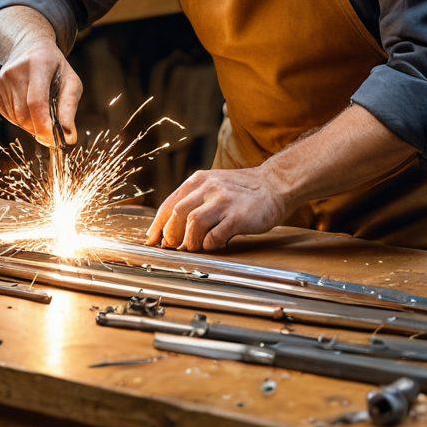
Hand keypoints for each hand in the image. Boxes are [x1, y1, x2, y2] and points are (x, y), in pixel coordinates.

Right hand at [0, 29, 81, 147]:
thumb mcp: (70, 81)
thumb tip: (69, 138)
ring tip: (42, 111)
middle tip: (52, 131)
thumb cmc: (55, 67)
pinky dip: (22, 120)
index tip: (54, 139)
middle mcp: (16, 71)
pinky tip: (30, 107)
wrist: (29, 47)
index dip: (44, 124)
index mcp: (38, 64)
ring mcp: (2, 79)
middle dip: (39, 128)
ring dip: (32, 124)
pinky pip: (9, 115)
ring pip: (16, 118)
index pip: (36, 101)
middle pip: (25, 114)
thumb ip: (69, 108)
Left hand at [145, 167, 288, 251]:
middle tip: (173, 246)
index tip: (152, 240)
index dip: (157, 225)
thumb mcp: (214, 185)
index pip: (169, 204)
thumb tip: (171, 228)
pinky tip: (214, 244)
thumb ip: (194, 200)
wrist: (274, 184)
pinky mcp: (238, 216)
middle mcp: (209, 188)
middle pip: (177, 213)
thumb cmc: (241, 190)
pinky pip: (215, 235)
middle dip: (171, 234)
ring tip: (195, 247)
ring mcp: (223, 201)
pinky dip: (210, 244)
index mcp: (199, 180)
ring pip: (193, 223)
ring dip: (190, 241)